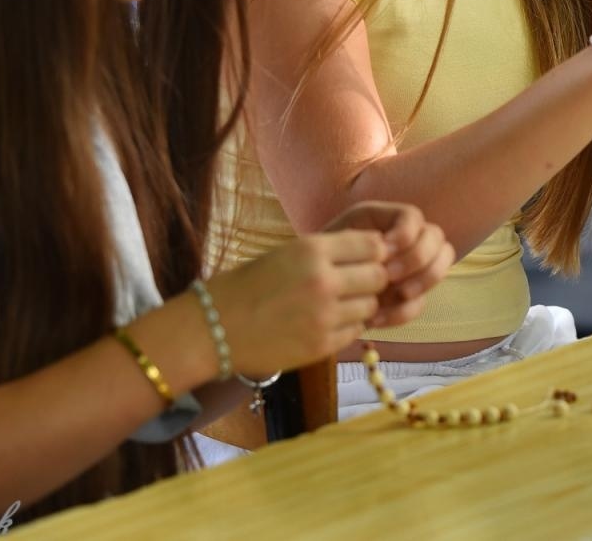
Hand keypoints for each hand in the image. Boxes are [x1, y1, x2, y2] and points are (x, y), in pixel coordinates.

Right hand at [210, 228, 389, 375]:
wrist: (212, 328)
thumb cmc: (246, 285)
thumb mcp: (287, 253)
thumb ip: (328, 252)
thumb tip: (373, 250)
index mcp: (312, 250)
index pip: (373, 245)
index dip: (373, 251)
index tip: (364, 258)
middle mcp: (323, 281)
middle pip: (379, 276)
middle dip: (372, 279)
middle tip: (357, 283)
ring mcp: (325, 316)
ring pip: (371, 306)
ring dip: (361, 304)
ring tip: (338, 304)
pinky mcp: (322, 346)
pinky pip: (356, 331)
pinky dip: (348, 326)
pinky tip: (326, 322)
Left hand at [324, 202, 454, 329]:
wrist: (309, 294)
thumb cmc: (317, 262)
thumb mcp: (331, 242)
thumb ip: (358, 241)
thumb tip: (386, 250)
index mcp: (386, 219)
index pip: (413, 216)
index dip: (406, 232)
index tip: (385, 248)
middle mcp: (408, 239)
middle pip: (437, 239)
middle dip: (417, 259)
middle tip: (390, 275)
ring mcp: (411, 269)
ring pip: (440, 268)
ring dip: (422, 283)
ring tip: (396, 295)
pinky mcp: (406, 296)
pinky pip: (420, 303)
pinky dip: (403, 312)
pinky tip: (377, 319)